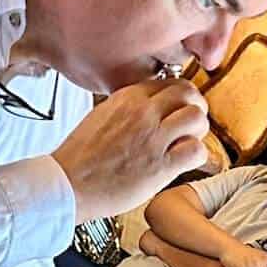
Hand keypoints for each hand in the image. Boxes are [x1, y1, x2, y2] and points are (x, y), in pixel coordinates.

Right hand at [54, 80, 208, 223]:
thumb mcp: (101, 116)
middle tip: (190, 125)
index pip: (169, 82)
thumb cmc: (80, 158)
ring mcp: (153, 138)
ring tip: (187, 144)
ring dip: (199, 131)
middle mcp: (142, 112)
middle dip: (195, 108)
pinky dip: (197, 156)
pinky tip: (184, 163)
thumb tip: (150, 110)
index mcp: (127, 98)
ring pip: (197, 117)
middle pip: (188, 93)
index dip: (179, 98)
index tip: (178, 111)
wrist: (67, 184)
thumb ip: (128, 109)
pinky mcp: (160, 165)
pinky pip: (196, 150)